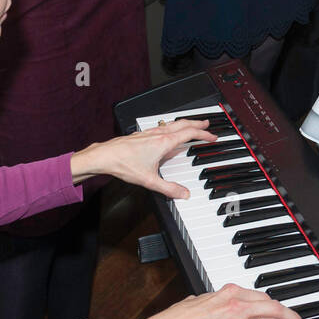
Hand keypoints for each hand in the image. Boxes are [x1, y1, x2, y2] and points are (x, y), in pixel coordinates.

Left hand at [72, 119, 215, 198]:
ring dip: (185, 124)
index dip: (204, 134)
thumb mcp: (150, 180)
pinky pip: (163, 127)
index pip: (189, 133)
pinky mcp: (142, 135)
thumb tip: (183, 194)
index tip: (212, 136)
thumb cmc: (124, 163)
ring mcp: (150, 133)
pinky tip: (169, 135)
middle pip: (183, 124)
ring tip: (191, 126)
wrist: (105, 156)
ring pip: (172, 124)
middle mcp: (158, 134)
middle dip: (197, 123)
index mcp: (164, 142)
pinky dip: (172, 128)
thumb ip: (169, 188)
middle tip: (207, 124)